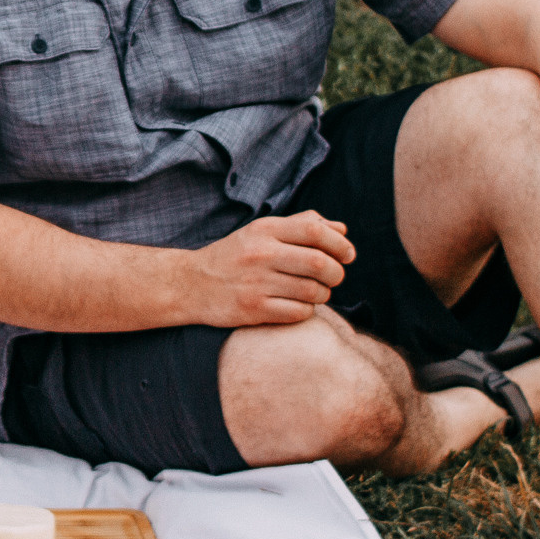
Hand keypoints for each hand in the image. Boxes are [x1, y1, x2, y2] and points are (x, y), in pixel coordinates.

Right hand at [177, 212, 353, 325]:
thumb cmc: (234, 257)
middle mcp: (260, 254)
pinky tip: (297, 305)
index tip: (348, 254)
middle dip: (336, 273)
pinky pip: (298, 313)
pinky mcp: (253, 309)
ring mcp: (256, 283)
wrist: (190, 284)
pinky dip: (306, 311)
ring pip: (312, 291)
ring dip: (323, 294)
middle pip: (318, 263)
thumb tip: (341, 229)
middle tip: (334, 277)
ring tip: (315, 292)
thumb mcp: (261, 232)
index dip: (340, 243)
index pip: (315, 231)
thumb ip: (301, 225)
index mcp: (264, 230)